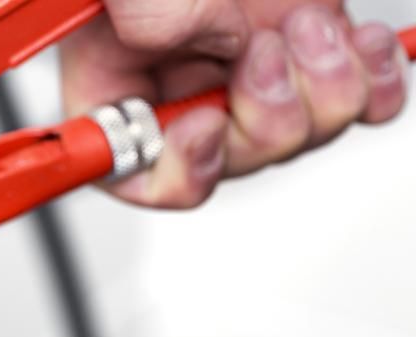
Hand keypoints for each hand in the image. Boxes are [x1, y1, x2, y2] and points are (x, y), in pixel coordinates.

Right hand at [60, 0, 409, 207]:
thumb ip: (144, 8)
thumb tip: (213, 40)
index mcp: (115, 76)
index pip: (132, 169)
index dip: (176, 167)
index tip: (206, 122)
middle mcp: (181, 80)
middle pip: (231, 159)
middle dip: (264, 117)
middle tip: (264, 49)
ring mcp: (247, 66)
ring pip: (299, 136)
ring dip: (319, 92)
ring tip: (307, 25)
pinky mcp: (307, 45)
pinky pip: (358, 102)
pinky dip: (372, 80)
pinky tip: (360, 43)